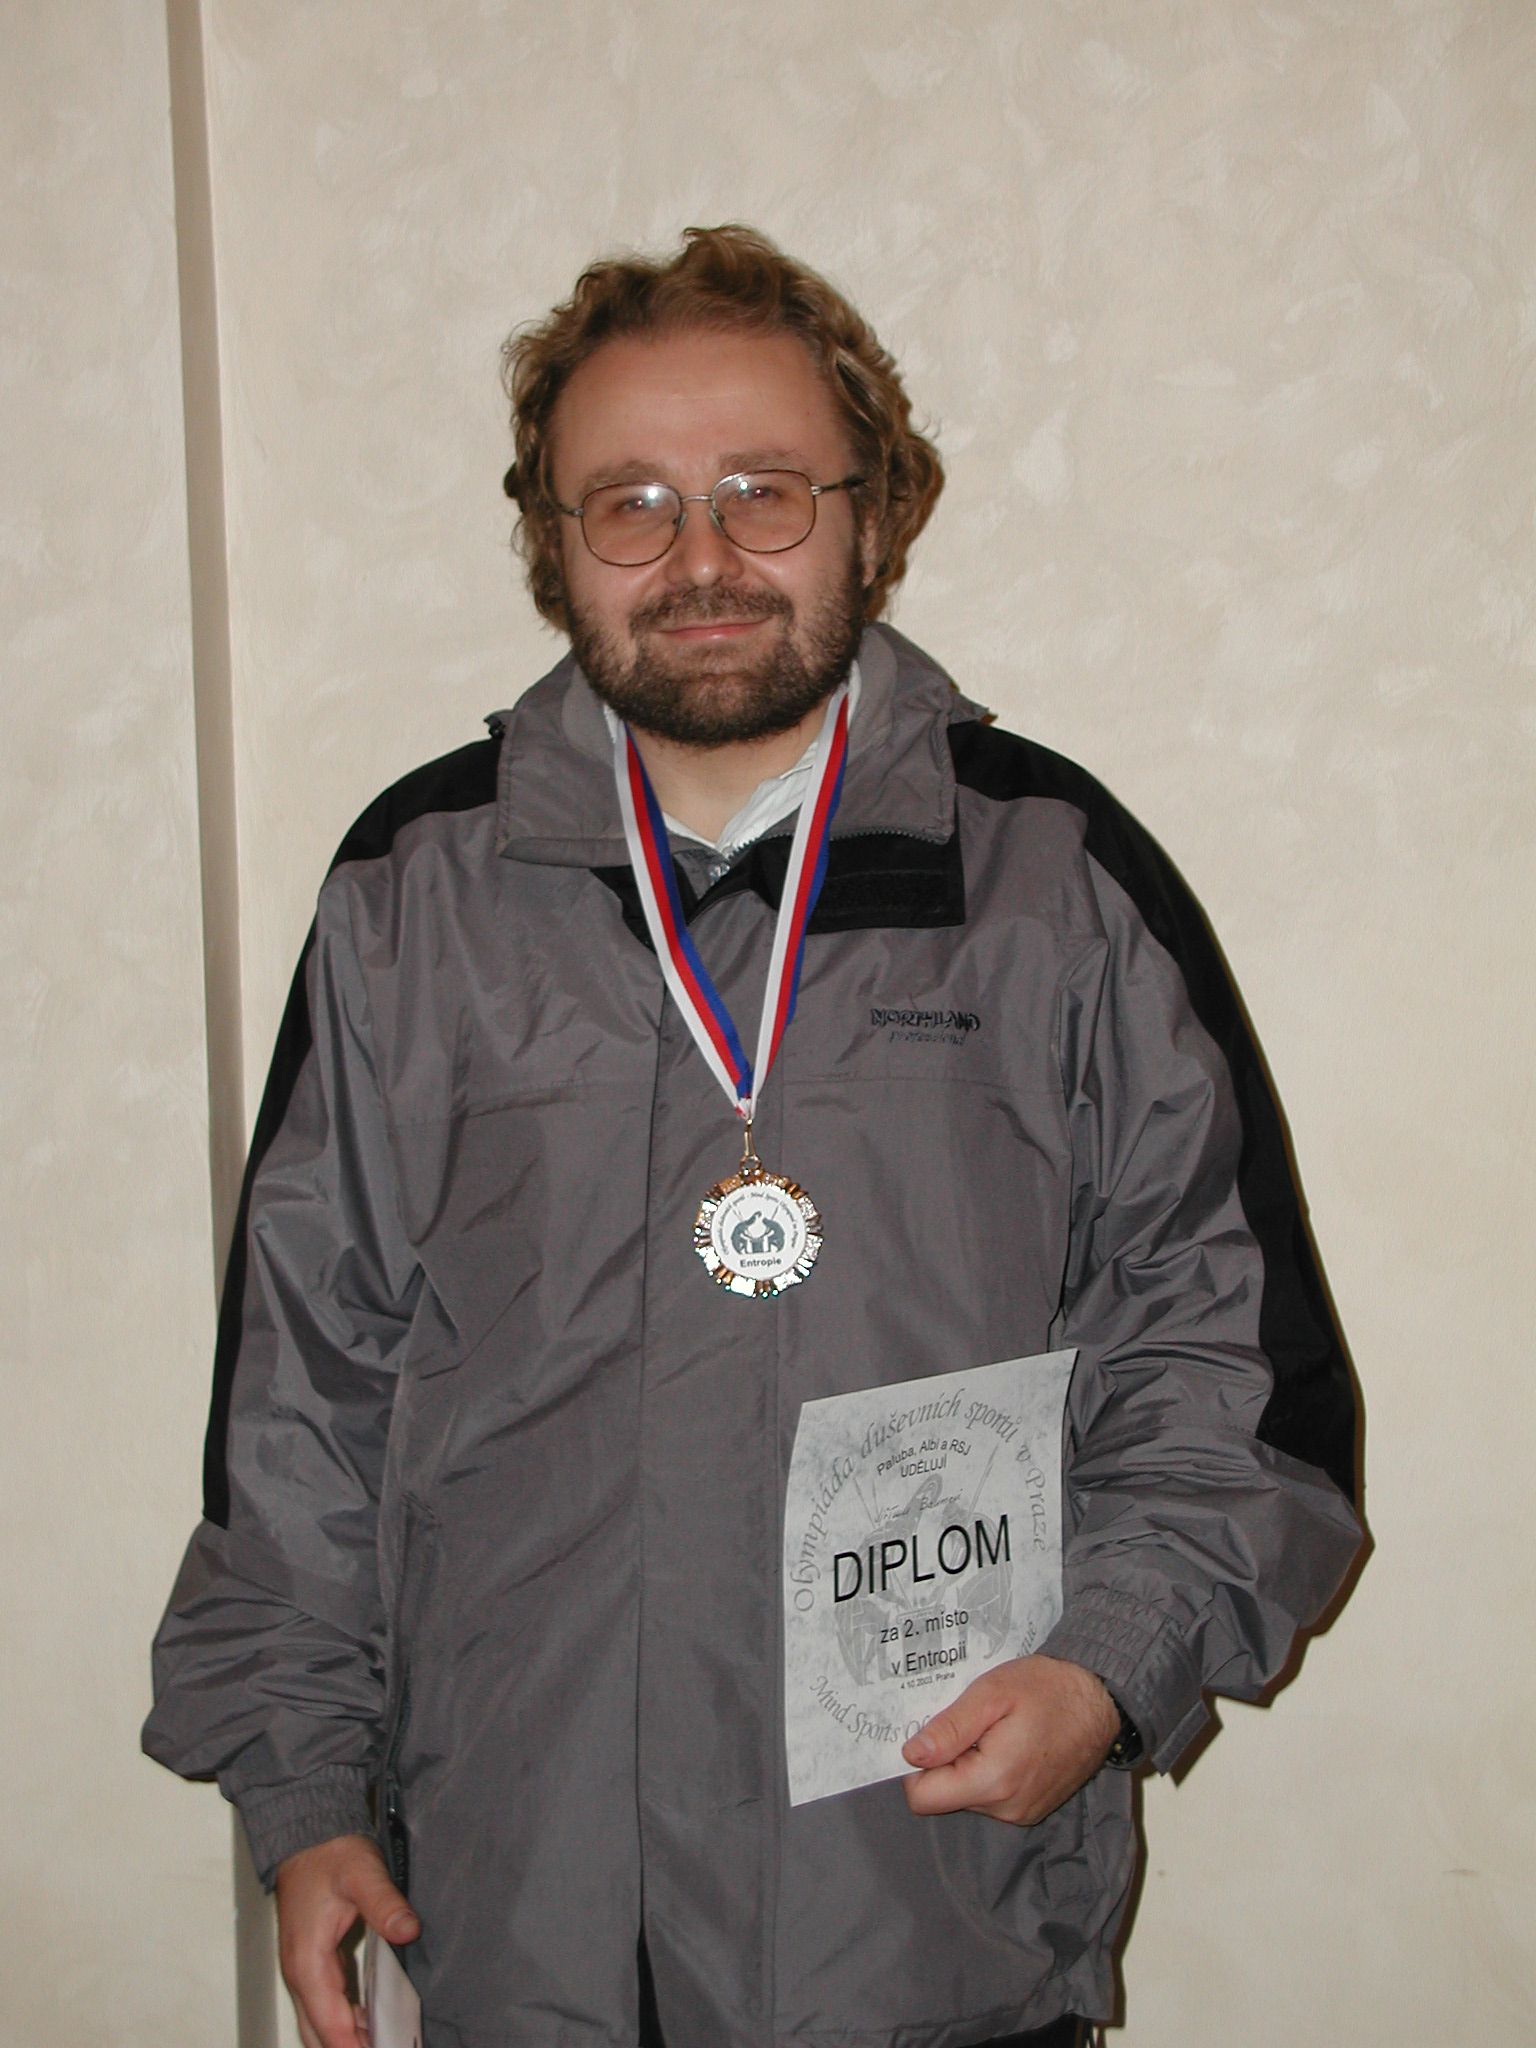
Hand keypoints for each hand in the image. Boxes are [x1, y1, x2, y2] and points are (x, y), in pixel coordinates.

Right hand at [275, 1833, 419, 2047]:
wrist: (308, 1835)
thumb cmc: (330, 1854)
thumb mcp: (362, 1873)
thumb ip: (384, 1903)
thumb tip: (409, 1931)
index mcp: (307, 1963)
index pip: (329, 2025)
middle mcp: (300, 1974)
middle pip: (319, 2035)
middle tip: (389, 2046)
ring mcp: (304, 1971)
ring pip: (319, 2024)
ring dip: (347, 2039)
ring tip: (386, 2041)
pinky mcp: (313, 1963)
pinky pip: (326, 2006)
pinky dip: (345, 2023)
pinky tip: (371, 2024)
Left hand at [900, 1654, 1120, 1824]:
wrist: (1101, 1701)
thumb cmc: (1048, 1689)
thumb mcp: (992, 1693)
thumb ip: (950, 1728)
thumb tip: (911, 1754)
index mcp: (993, 1781)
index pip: (923, 1798)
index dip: (917, 1764)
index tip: (932, 1732)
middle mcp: (1006, 1808)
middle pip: (945, 1796)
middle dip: (946, 1761)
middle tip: (969, 1722)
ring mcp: (1022, 1813)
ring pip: (967, 1796)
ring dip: (968, 1765)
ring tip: (992, 1728)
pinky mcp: (1032, 1809)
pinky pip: (991, 1797)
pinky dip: (989, 1771)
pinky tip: (1007, 1741)